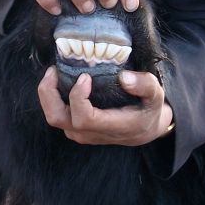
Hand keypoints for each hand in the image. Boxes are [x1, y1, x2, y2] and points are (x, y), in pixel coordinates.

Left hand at [37, 67, 173, 145]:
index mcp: (110, 127)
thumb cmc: (149, 111)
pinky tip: (60, 80)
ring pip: (53, 117)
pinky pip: (57, 113)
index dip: (78, 97)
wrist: (144, 131)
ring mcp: (80, 132)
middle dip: (49, 93)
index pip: (84, 118)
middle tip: (54, 70)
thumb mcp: (156, 96)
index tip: (84, 77)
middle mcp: (90, 133)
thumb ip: (145, 85)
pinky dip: (53, 97)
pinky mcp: (75, 128)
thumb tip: (124, 77)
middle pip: (57, 118)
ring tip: (54, 72)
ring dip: (48, 94)